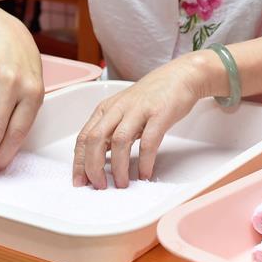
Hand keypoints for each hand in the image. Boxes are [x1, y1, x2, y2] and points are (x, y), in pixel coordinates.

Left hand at [73, 54, 205, 188]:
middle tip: (99, 185)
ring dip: (118, 167)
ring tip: (122, 183)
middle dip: (93, 167)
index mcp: (107, 108)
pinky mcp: (159, 114)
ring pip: (119, 141)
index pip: (84, 137)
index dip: (79, 162)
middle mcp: (119, 108)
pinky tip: (145, 173)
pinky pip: (148, 142)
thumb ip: (111, 130)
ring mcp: (139, 109)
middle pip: (95, 139)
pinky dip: (145, 161)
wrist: (181, 75)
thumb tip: (98, 159)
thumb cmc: (153, 95)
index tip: (79, 181)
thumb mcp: (124, 109)